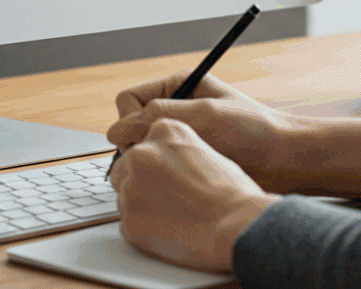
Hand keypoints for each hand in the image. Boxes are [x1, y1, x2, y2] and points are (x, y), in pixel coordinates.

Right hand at [107, 71, 301, 192]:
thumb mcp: (206, 115)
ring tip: (175, 167)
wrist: (286, 158)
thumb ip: (160, 117)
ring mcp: (181, 133)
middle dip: (138, 141)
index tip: (143, 139)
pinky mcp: (188, 157)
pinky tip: (181, 177)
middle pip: (130, 124)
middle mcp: (175, 107)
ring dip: (151, 157)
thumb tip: (116, 132)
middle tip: (162, 156)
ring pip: (143, 147)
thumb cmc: (255, 129)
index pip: (129, 99)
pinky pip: (159, 163)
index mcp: (178, 86)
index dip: (129, 120)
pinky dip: (163, 170)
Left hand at [108, 117, 279, 272]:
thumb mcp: (206, 150)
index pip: (143, 144)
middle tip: (168, 199)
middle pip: (126, 168)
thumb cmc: (231, 192)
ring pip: (125, 195)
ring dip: (141, 205)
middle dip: (141, 183)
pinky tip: (169, 231)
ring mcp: (131, 186)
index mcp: (163, 130)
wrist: (236, 224)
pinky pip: (128, 222)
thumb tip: (167, 164)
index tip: (166, 176)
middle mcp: (141, 152)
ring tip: (172, 216)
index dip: (154, 164)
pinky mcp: (128, 218)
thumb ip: (178, 151)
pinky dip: (143, 229)